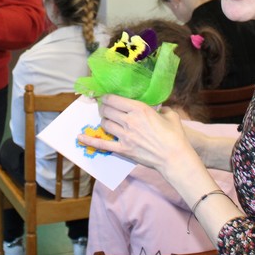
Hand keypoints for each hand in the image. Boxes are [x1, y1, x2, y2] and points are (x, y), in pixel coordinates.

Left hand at [77, 95, 193, 174]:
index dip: (107, 97)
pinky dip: (89, 140)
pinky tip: (79, 137)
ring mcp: (125, 136)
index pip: (115, 99)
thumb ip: (162, 109)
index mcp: (139, 109)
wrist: (174, 157)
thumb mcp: (171, 116)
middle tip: (104, 108)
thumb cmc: (175, 136)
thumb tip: (160, 109)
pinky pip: (102, 144)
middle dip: (103, 108)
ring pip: (105, 124)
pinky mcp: (123, 149)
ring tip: (106, 120)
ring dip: (103, 121)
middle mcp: (129, 121)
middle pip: (107, 110)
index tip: (105, 97)